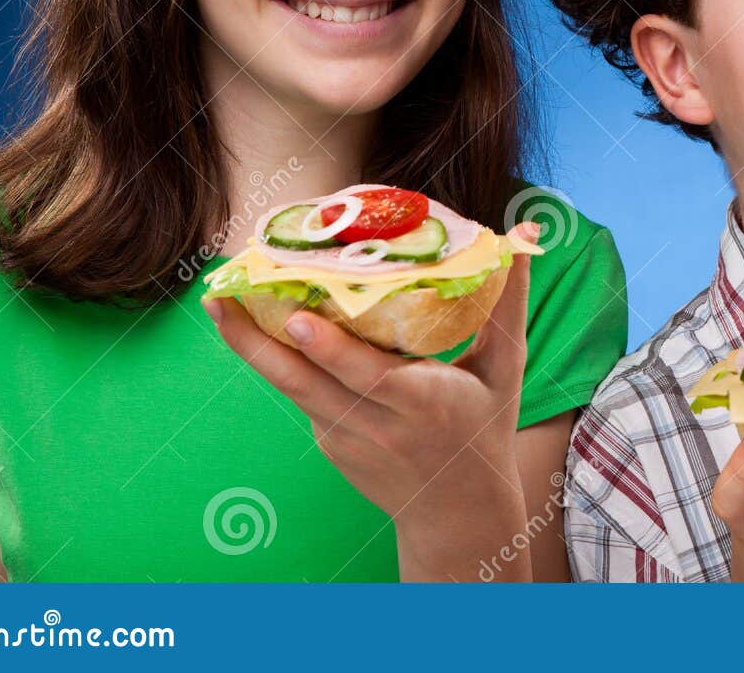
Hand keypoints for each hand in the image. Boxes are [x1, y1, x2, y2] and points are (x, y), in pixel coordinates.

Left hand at [205, 223, 538, 578]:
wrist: (458, 512)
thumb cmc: (486, 425)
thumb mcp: (506, 365)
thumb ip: (509, 298)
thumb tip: (526, 232)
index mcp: (424, 403)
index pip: (367, 377)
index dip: (330, 350)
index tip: (297, 317)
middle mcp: (377, 426)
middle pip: (305, 382)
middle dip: (255, 339)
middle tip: (219, 294)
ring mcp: (344, 439)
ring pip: (289, 387)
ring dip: (248, 345)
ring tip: (218, 300)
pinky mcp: (328, 443)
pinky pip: (301, 393)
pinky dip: (280, 358)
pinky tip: (258, 321)